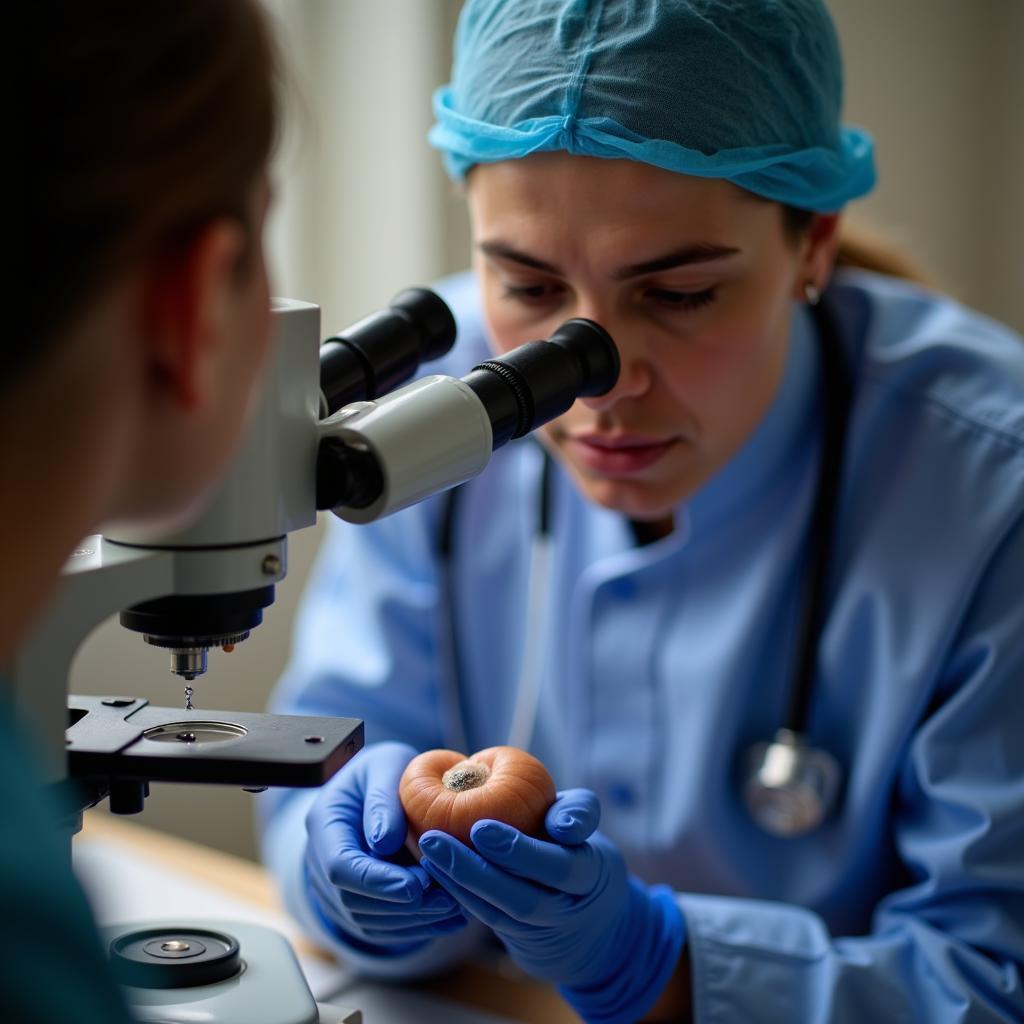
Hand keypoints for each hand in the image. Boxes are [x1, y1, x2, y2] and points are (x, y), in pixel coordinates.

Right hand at [304, 741, 466, 951]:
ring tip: (454, 906)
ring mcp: (337, 887)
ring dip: (413, 919)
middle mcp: (323, 861)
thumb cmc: (383, 772)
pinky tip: (448, 918)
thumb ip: (382, 798)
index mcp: (326, 824)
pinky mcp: (359, 903)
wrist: (378, 789)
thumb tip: (384, 841)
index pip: (341, 866)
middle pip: (355, 900)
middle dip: (403, 905)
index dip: (377, 881)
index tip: (415, 885)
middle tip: (447, 898)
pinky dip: (416, 926)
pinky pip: (382, 927)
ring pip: (370, 920)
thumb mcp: (385, 765)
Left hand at [417, 789, 684, 1021]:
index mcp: (592, 873)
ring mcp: (543, 928)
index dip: (521, 851)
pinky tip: (435, 867)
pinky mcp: (521, 937)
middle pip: (523, 899)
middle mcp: (568, 908)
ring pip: (499, 913)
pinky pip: (489, 917)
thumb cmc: (577, 846)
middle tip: (436, 838)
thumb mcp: (584, 825)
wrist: (588, 917)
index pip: (561, 865)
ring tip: (429, 848)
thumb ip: (576, 812)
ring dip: (460, 881)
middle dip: (476, 871)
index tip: (479, 828)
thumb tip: (559, 821)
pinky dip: (460, 893)